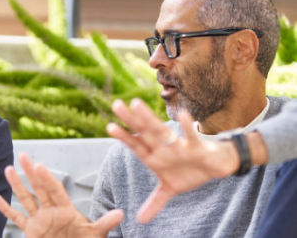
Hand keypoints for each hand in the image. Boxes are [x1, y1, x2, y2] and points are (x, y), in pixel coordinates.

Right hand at [0, 153, 123, 237]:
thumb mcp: (95, 235)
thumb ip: (105, 224)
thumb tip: (121, 214)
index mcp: (66, 210)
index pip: (55, 190)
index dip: (47, 179)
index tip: (40, 166)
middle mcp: (51, 211)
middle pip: (39, 189)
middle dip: (31, 173)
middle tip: (23, 155)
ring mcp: (40, 221)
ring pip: (26, 199)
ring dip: (17, 185)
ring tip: (8, 169)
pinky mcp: (31, 232)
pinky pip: (16, 219)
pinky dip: (6, 210)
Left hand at [106, 98, 238, 222]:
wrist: (215, 166)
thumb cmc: (188, 172)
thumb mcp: (170, 190)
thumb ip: (155, 202)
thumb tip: (141, 220)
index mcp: (155, 157)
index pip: (136, 145)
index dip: (124, 137)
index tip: (109, 126)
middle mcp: (163, 148)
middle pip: (144, 132)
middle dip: (130, 120)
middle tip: (116, 105)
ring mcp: (178, 146)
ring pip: (161, 131)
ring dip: (149, 118)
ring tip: (136, 104)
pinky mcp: (196, 147)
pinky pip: (191, 137)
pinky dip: (187, 128)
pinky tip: (182, 115)